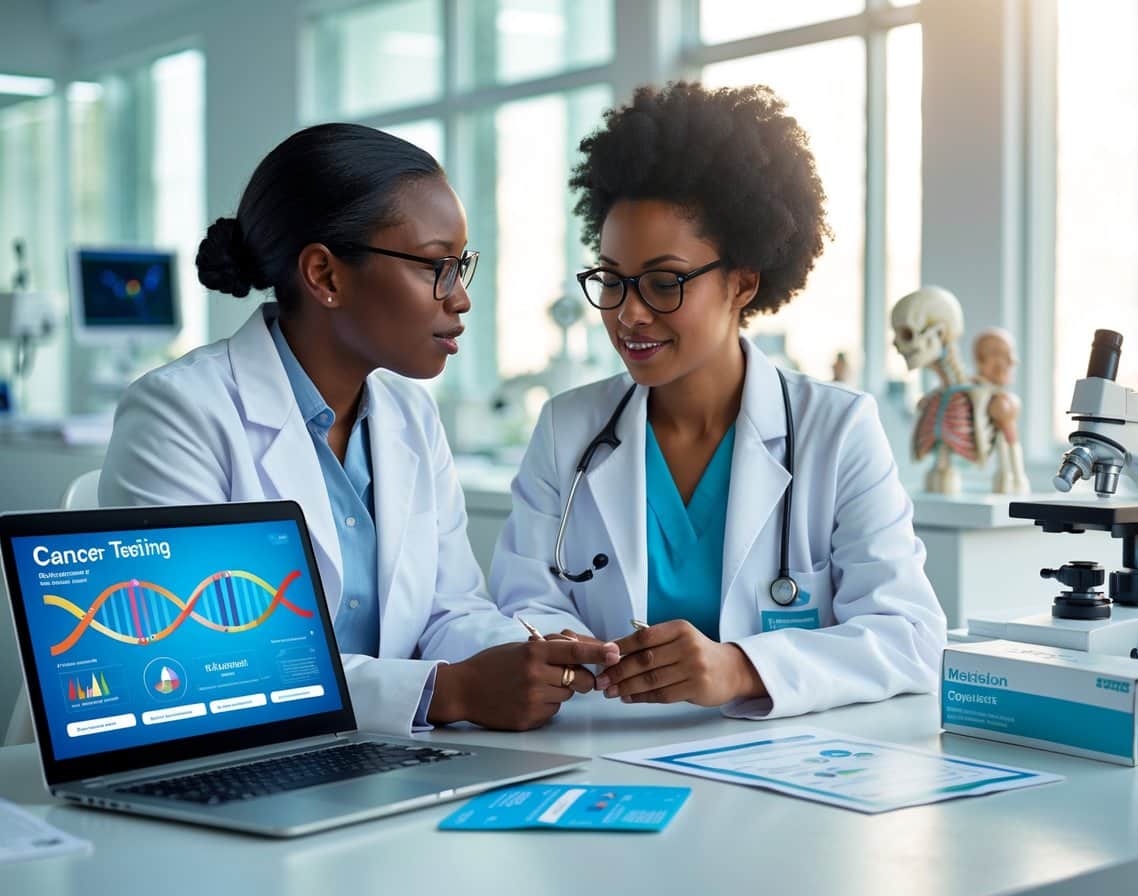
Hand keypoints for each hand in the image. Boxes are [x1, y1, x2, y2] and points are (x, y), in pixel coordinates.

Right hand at [429, 638, 619, 729]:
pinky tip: (527, 699)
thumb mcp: (520, 647)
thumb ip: (549, 647)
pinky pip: (553, 711)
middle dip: (582, 677)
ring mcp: (533, 699)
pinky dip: (547, 705)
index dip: (598, 652)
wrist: (464, 690)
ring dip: (560, 690)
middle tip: (571, 675)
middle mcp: (535, 675)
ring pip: (567, 695)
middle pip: (580, 679)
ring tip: (535, 686)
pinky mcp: (530, 719)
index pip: (574, 651)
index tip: (615, 652)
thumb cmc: (493, 665)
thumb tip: (581, 646)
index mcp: (533, 653)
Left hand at [595, 620, 765, 706]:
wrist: (731, 670)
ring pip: (651, 679)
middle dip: (618, 671)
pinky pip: (662, 694)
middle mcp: (687, 646)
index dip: (620, 647)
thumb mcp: (680, 638)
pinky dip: (642, 697)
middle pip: (645, 660)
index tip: (603, 656)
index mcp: (680, 629)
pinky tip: (629, 697)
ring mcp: (693, 668)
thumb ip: (653, 643)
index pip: (644, 636)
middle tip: (602, 679)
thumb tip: (615, 653)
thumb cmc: (697, 653)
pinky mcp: (696, 688)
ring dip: (626, 687)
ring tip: (610, 691)